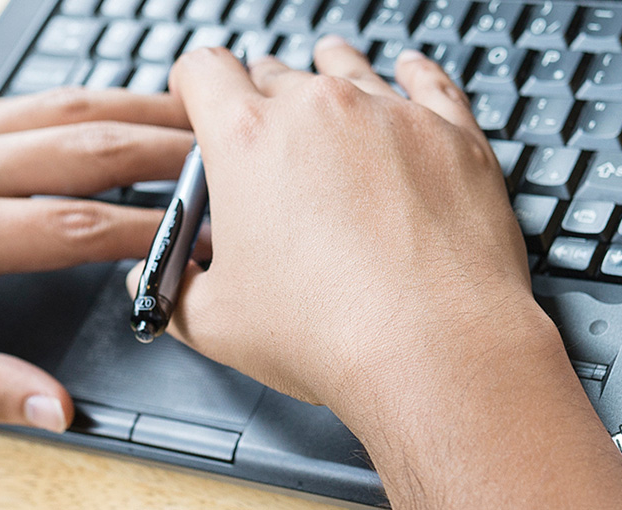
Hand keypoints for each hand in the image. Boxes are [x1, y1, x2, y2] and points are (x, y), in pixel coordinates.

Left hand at [0, 88, 192, 430]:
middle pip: (82, 147)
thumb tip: (56, 409)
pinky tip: (131, 110)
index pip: (70, 226)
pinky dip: (90, 102)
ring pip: (62, 108)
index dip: (144, 233)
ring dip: (137, 111)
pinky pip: (29, 101)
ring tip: (201, 123)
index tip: (200, 244)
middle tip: (231, 165)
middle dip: (164, 154)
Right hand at [144, 39, 559, 408]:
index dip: (195, 83)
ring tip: (330, 94)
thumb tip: (169, 279)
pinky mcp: (452, 134)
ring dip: (331, 78)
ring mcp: (391, 115)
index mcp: (248, 140)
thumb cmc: (331, 334)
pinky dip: (414, 75)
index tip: (200, 98)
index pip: (205, 71)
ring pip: (349, 71)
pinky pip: (429, 83)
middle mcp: (320, 110)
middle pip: (276, 74)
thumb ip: (179, 286)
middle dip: (263, 99)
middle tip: (267, 141)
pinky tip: (409, 73)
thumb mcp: (216, 322)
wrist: (436, 348)